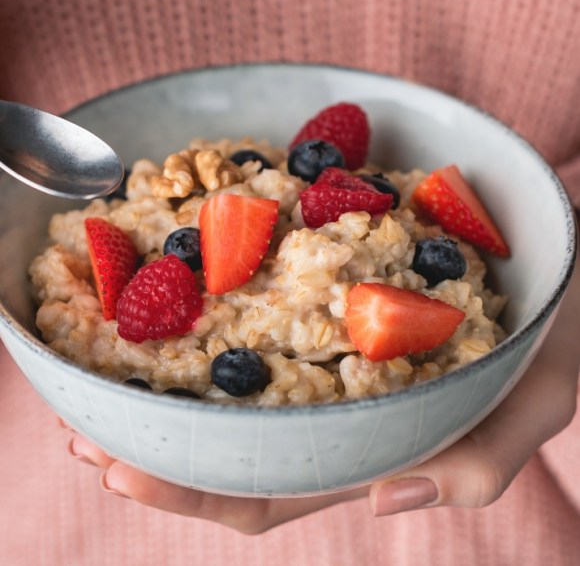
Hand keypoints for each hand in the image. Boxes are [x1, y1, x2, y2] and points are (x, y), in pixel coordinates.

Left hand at [67, 259, 578, 530]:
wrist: (551, 243)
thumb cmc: (554, 325)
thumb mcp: (541, 397)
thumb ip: (483, 459)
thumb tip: (387, 502)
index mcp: (373, 445)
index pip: (272, 490)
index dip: (193, 493)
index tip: (121, 470)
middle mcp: (334, 404)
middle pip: (227, 443)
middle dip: (150, 446)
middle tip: (79, 426)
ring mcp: (324, 347)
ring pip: (228, 384)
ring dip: (159, 385)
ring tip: (93, 373)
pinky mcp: (322, 293)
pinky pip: (251, 306)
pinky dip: (203, 308)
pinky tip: (162, 293)